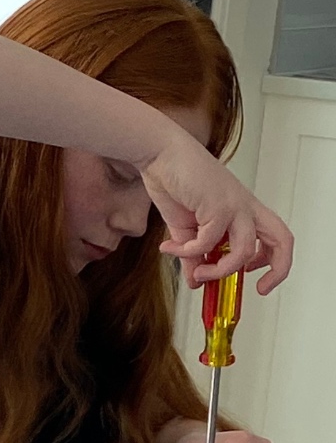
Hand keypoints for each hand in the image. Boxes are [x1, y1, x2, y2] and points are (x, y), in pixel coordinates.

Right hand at [140, 130, 292, 292]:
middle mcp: (245, 208)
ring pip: (244, 251)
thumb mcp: (184, 229)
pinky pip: (208, 242)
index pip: (273, 237)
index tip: (254, 279)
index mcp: (242, 210)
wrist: (161, 155)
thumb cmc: (174, 182)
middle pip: (281, 240)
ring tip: (195, 271)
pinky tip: (170, 247)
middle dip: (277, 269)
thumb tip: (194, 279)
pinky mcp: (219, 205)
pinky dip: (187, 251)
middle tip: (258, 287)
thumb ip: (192, 255)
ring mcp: (235, 206)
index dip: (271, 262)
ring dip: (217, 270)